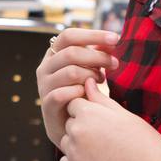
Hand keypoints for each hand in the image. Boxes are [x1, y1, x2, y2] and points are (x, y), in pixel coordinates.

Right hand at [36, 28, 120, 147]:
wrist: (68, 126)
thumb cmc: (81, 94)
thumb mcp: (89, 70)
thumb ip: (97, 54)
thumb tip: (112, 40)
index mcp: (53, 55)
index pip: (68, 36)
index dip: (92, 35)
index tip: (116, 38)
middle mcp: (45, 68)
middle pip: (71, 53)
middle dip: (98, 57)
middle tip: (115, 64)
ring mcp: (44, 86)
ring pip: (70, 72)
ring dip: (91, 75)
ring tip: (101, 81)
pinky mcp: (46, 104)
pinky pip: (63, 93)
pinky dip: (80, 92)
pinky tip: (89, 94)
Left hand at [61, 78, 160, 160]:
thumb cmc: (143, 141)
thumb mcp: (123, 115)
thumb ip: (100, 98)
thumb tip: (87, 81)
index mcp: (88, 112)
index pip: (74, 104)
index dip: (89, 112)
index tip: (105, 123)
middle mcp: (77, 130)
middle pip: (70, 123)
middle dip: (83, 128)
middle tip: (107, 140)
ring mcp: (73, 152)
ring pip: (66, 142)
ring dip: (78, 146)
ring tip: (104, 152)